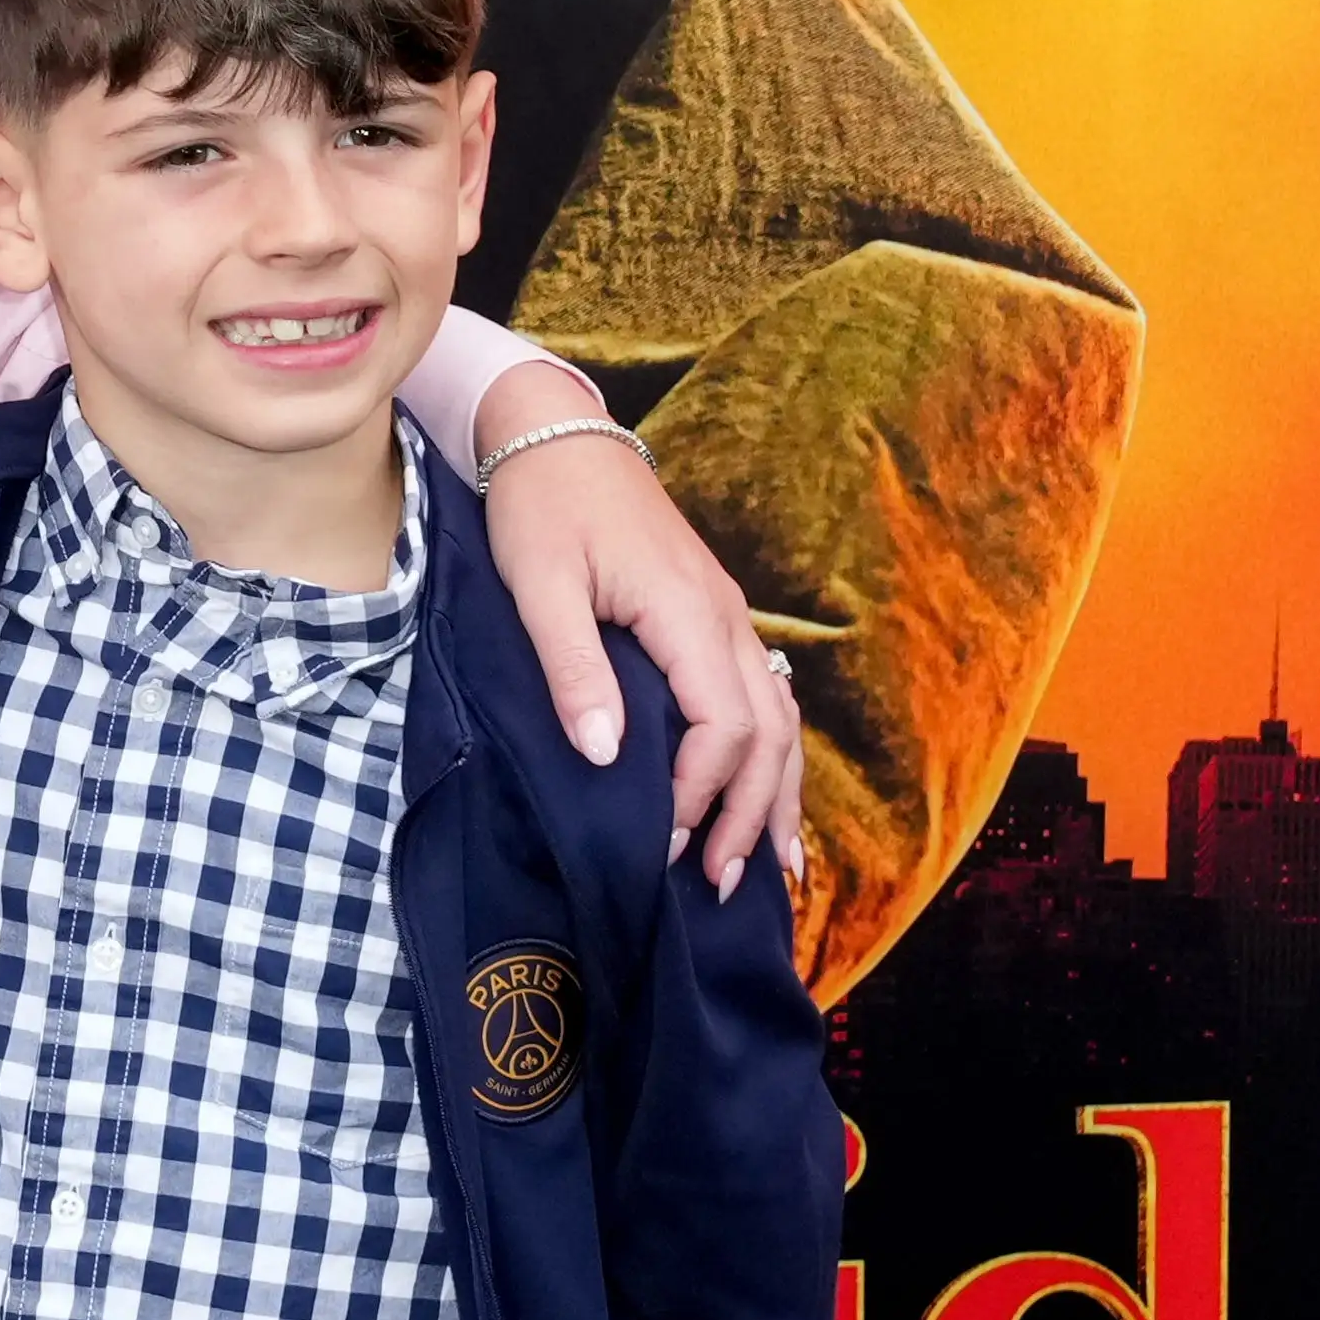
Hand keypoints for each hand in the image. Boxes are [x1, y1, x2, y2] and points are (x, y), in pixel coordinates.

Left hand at [474, 386, 805, 899]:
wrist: (554, 435)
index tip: (660, 839)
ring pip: (779, 720)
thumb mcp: (539, 585)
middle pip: (767, 733)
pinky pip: (762, 699)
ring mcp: (726, 616)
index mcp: (686, 612)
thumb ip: (573, 668)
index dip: (699, 791)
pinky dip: (770, 758)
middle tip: (714, 885)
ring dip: (772, 796)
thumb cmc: (540, 506)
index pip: (723, 724)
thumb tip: (605, 755)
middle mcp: (723, 619)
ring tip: (764, 870)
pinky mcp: (712, 617)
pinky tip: (765, 801)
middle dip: (746, 814)